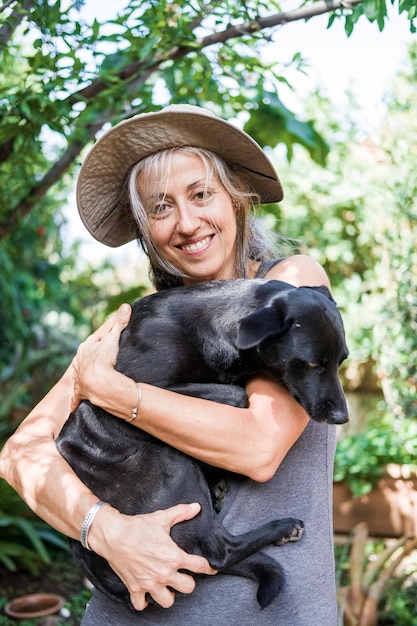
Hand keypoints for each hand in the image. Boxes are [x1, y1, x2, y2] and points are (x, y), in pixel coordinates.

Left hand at [70, 304, 131, 411]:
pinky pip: (76, 397)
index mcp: (85, 348)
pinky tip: (72, 406)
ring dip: (83, 375)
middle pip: (86, 357)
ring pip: (79, 375)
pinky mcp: (80, 393)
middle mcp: (79, 363)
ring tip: (89, 376)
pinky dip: (75, 401)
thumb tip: (126, 305)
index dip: (103, 339)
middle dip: (91, 356)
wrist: (98, 382)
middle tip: (102, 357)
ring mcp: (79, 378)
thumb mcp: (113, 339)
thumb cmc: (104, 359)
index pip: (95, 340)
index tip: (110, 339)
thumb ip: (119, 323)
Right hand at [90, 502, 215, 609]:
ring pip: (168, 601)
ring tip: (167, 586)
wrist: (113, 535)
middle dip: (188, 581)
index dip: (208, 567)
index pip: (200, 566)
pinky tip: (147, 593)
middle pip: (188, 588)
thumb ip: (181, 513)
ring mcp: (150, 583)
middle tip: (184, 575)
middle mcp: (164, 574)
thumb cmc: (137, 527)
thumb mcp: (162, 518)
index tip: (210, 568)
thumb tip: (195, 507)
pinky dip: (144, 601)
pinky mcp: (135, 588)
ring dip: (169, 594)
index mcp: (174, 557)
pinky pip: (142, 605)